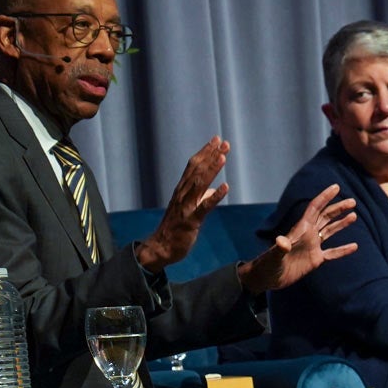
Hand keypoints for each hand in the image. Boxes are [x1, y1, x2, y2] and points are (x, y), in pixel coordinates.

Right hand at [136, 137, 230, 271]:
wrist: (162, 247)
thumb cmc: (176, 228)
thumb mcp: (190, 209)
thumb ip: (200, 198)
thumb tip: (211, 191)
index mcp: (182, 190)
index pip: (194, 166)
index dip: (205, 152)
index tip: (217, 140)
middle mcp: (182, 194)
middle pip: (197, 170)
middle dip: (211, 155)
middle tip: (224, 142)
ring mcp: (186, 206)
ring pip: (199, 184)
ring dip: (212, 169)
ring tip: (223, 157)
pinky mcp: (191, 220)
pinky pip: (204, 207)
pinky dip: (215, 196)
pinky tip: (226, 187)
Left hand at [238, 185, 359, 293]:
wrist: (267, 278)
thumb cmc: (268, 266)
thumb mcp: (274, 256)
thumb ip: (279, 248)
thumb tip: (282, 241)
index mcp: (300, 230)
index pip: (315, 208)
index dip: (325, 197)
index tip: (336, 187)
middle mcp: (308, 235)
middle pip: (325, 217)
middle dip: (338, 208)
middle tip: (352, 201)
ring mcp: (312, 247)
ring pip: (329, 231)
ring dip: (341, 223)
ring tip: (354, 215)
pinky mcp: (315, 259)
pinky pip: (332, 253)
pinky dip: (343, 250)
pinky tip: (354, 246)